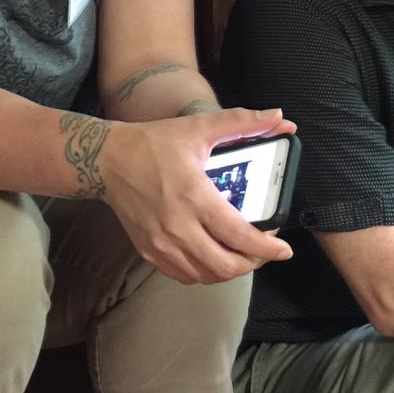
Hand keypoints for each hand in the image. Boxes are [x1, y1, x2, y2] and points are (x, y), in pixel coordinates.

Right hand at [99, 106, 296, 283]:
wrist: (107, 160)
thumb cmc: (154, 143)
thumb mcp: (199, 127)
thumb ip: (242, 122)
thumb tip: (280, 116)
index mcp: (194, 196)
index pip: (239, 236)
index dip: (267, 248)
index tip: (285, 249)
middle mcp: (178, 226)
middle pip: (226, 266)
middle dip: (254, 263)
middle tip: (265, 250)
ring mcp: (161, 244)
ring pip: (206, 276)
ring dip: (230, 270)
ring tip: (242, 254)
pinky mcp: (148, 251)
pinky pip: (185, 276)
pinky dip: (205, 273)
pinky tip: (213, 257)